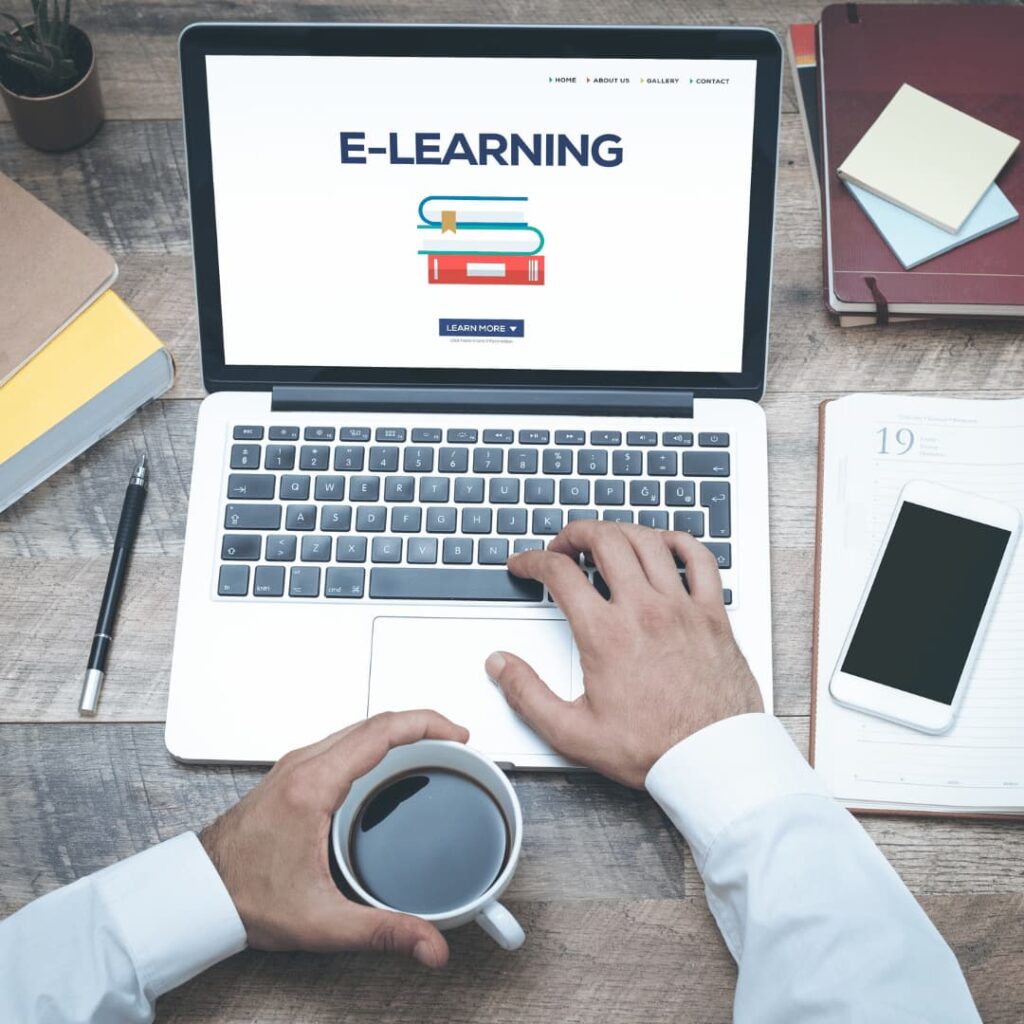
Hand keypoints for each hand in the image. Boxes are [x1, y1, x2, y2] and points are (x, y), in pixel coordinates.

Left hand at [200, 710, 469, 965]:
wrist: (199, 891)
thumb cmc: (246, 896)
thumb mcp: (322, 922)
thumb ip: (383, 931)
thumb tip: (430, 942)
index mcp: (313, 786)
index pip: (381, 731)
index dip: (427, 724)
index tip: (457, 733)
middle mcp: (304, 765)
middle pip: (375, 721)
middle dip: (422, 723)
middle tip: (455, 739)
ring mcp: (296, 765)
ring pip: (359, 727)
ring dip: (399, 730)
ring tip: (431, 747)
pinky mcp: (293, 773)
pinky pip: (344, 740)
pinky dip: (377, 740)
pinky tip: (389, 762)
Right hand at [486, 521, 761, 787]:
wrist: (712, 762)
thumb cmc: (652, 749)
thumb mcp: (573, 733)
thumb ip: (528, 695)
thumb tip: (500, 665)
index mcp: (605, 634)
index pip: (559, 572)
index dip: (532, 560)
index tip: (525, 564)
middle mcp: (643, 611)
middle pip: (604, 540)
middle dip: (574, 532)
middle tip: (563, 544)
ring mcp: (681, 607)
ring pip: (648, 541)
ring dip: (619, 531)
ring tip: (605, 540)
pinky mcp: (712, 614)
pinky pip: (700, 559)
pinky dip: (679, 541)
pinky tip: (665, 544)